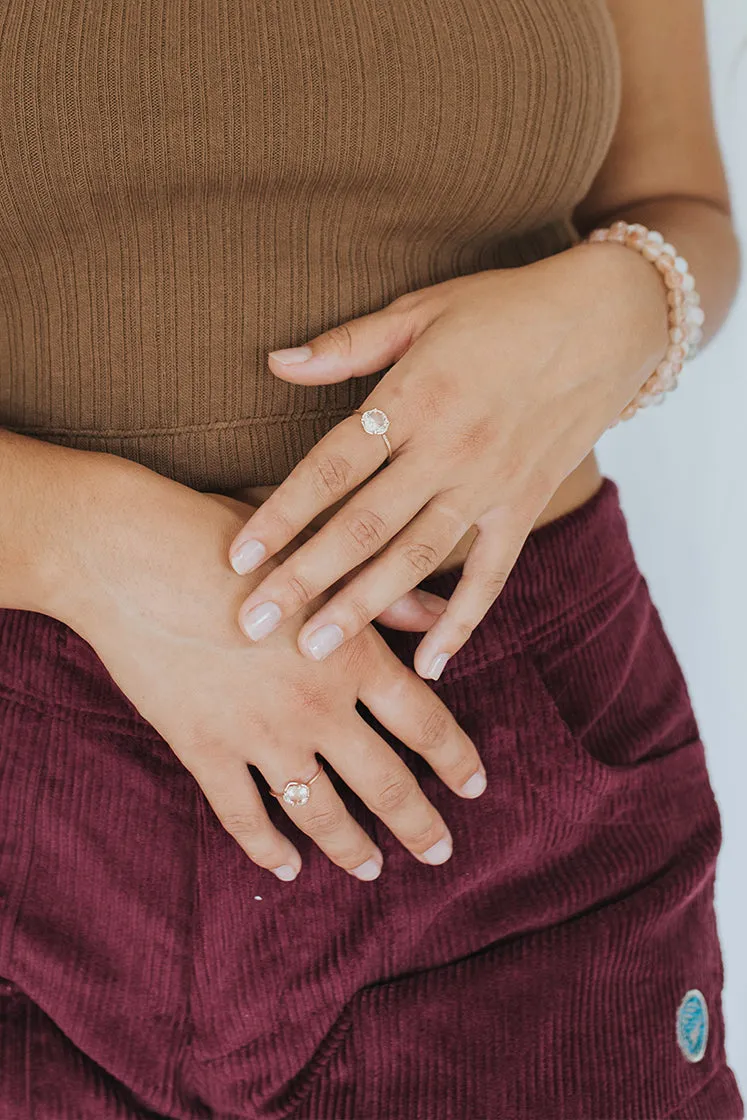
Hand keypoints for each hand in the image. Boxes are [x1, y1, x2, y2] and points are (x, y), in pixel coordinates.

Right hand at [58, 460, 483, 881]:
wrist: (131, 559)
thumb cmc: (228, 544)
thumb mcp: (317, 561)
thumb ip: (385, 599)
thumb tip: (442, 617)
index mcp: (351, 657)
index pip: (426, 725)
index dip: (456, 759)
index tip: (475, 786)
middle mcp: (315, 708)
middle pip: (385, 783)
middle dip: (419, 824)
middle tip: (440, 851)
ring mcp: (258, 736)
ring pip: (320, 812)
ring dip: (353, 848)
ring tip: (373, 869)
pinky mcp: (204, 750)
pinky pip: (243, 816)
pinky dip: (266, 848)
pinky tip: (286, 868)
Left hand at [227, 242, 667, 677]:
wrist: (606, 321)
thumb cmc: (505, 309)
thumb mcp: (422, 310)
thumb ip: (348, 345)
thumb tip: (276, 361)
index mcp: (413, 398)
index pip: (332, 468)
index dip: (282, 514)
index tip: (238, 557)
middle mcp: (447, 449)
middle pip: (363, 526)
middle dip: (305, 578)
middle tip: (254, 623)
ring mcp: (489, 484)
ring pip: (416, 558)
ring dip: (363, 606)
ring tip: (315, 649)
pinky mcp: (524, 507)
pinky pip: (490, 575)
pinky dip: (462, 622)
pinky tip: (429, 663)